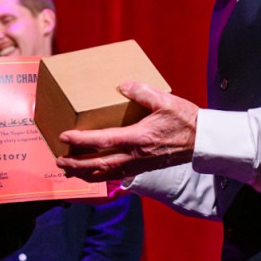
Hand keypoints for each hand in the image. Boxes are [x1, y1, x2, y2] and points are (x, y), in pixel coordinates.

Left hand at [56, 81, 198, 181]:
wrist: (202, 141)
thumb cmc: (185, 119)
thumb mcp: (165, 100)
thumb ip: (142, 91)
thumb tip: (122, 85)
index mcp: (139, 138)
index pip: (103, 141)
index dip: (81, 140)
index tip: (64, 136)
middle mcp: (135, 155)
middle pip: (99, 165)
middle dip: (76, 164)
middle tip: (59, 159)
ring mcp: (138, 164)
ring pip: (106, 174)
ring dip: (84, 173)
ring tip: (68, 170)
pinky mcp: (142, 167)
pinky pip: (116, 175)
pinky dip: (100, 176)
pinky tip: (92, 173)